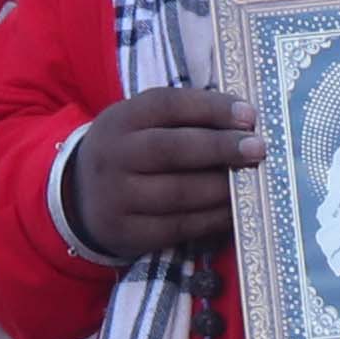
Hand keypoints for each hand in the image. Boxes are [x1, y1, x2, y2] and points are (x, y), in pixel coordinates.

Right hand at [64, 83, 259, 258]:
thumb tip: (246, 123)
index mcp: (121, 119)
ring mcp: (118, 198)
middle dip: (220, 148)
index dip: (211, 108)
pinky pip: (180, 227)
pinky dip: (214, 218)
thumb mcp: (141, 124)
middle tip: (259, 149)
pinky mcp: (128, 233)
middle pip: (171, 149)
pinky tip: (235, 209)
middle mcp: (114, 156)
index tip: (249, 115)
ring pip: (179, 192)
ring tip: (253, 180)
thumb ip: (184, 119)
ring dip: (223, 187)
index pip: (168, 105)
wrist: (81, 197)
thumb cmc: (131, 152)